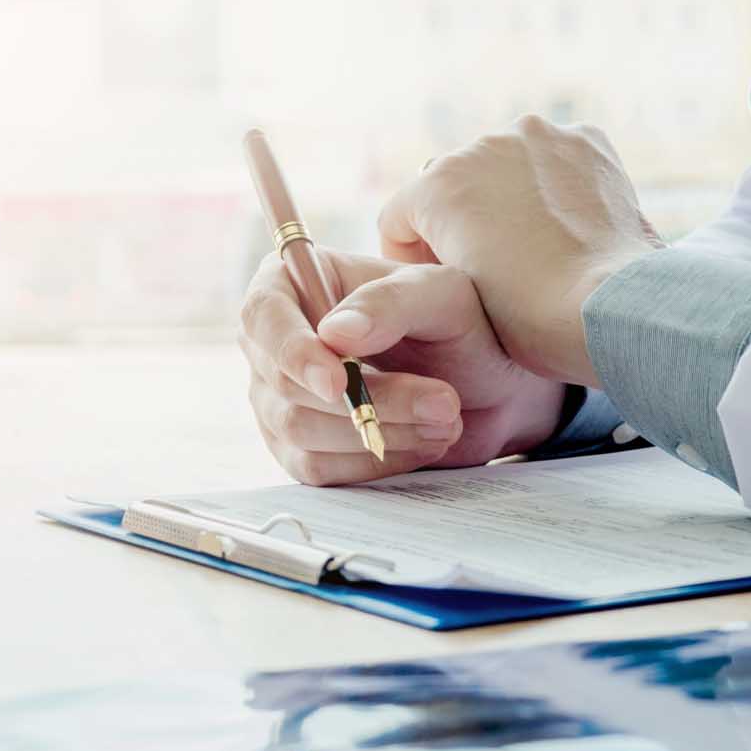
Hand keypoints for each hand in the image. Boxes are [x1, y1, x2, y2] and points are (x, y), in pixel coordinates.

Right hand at [240, 248, 567, 484]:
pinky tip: (419, 442)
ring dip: (378, 432)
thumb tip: (334, 333)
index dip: (293, 352)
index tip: (339, 383)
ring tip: (445, 418)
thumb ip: (390, 304)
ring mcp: (279, 398)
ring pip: (299, 431)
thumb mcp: (442, 296)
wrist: (488, 384)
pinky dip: (372, 462)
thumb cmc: (462, 324)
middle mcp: (276, 341)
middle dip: (367, 401)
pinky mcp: (299, 446)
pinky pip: (315, 468)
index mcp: (295, 282)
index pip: (263, 316)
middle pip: (282, 384)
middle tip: (443, 402)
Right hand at [377, 117, 662, 386]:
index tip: (442, 281)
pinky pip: (552, 157)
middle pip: (452, 184)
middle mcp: (479, 145)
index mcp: (435, 185)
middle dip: (463, 218)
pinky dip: (555, 182)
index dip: (413, 258)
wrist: (611, 308)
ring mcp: (536, 136)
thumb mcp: (453, 294)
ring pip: (504, 163)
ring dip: (509, 194)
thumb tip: (457, 230)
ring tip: (537, 244)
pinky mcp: (584, 139)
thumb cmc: (528, 318)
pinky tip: (569, 222)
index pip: (399, 217)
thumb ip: (437, 253)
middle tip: (492, 266)